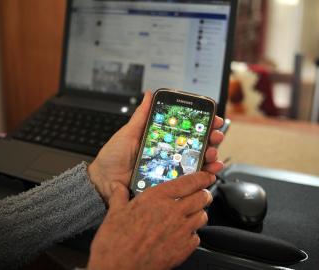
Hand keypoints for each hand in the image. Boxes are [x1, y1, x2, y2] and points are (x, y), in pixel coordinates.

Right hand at [87, 172, 214, 269]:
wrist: (118, 268)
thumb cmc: (115, 242)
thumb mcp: (114, 213)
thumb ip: (119, 196)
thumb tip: (117, 187)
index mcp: (157, 198)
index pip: (189, 182)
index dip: (202, 177)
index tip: (207, 175)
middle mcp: (172, 212)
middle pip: (202, 197)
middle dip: (204, 194)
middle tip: (200, 194)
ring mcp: (180, 231)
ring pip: (202, 216)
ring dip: (199, 213)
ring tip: (191, 214)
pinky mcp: (183, 249)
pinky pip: (197, 237)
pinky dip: (193, 234)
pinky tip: (183, 234)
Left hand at [88, 91, 224, 201]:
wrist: (104, 181)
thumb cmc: (113, 158)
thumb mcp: (128, 133)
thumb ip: (142, 116)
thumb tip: (149, 94)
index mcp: (161, 139)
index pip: (186, 129)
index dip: (201, 122)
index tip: (212, 117)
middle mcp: (169, 153)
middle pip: (196, 144)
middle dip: (211, 138)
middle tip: (215, 136)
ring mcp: (171, 168)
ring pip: (198, 161)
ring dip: (211, 155)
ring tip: (212, 153)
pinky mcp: (170, 184)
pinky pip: (190, 180)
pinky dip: (204, 175)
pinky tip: (210, 171)